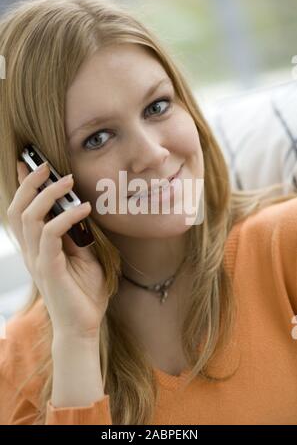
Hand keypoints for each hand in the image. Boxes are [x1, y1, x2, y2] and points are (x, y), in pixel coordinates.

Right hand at [7, 160, 108, 339]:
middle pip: (17, 210)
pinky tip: (84, 208)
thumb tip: (78, 211)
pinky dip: (66, 216)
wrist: (83, 327)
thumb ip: (76, 236)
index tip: (29, 164)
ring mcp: (37, 260)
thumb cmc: (84, 293)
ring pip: (29, 217)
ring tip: (67, 180)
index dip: (22, 187)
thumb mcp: (84, 257)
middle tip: (45, 165)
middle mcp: (31, 252)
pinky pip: (50, 234)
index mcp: (37, 248)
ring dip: (48, 194)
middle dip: (28, 184)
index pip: (22, 211)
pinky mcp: (48, 268)